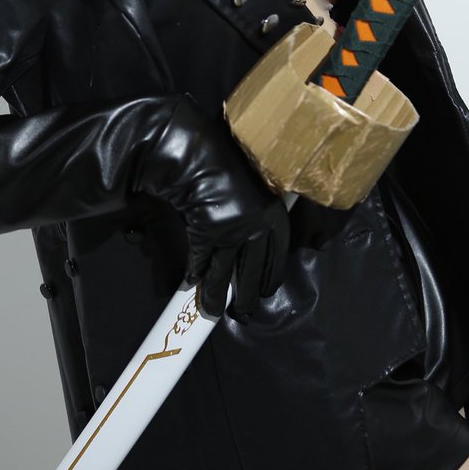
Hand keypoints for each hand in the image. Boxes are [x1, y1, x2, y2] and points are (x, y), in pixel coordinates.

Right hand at [133, 96, 289, 316]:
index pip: (276, 255)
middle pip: (251, 271)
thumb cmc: (228, 165)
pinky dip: (195, 274)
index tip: (266, 292)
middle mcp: (255, 228)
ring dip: (215, 296)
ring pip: (223, 273)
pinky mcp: (206, 236)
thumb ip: (257, 211)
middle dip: (245, 296)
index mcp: (273, 215)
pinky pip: (200, 261)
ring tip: (213, 312)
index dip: (270, 276)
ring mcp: (230, 234)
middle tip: (243, 313)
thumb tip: (257, 232)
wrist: (199, 155)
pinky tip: (192, 283)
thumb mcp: (252, 188)